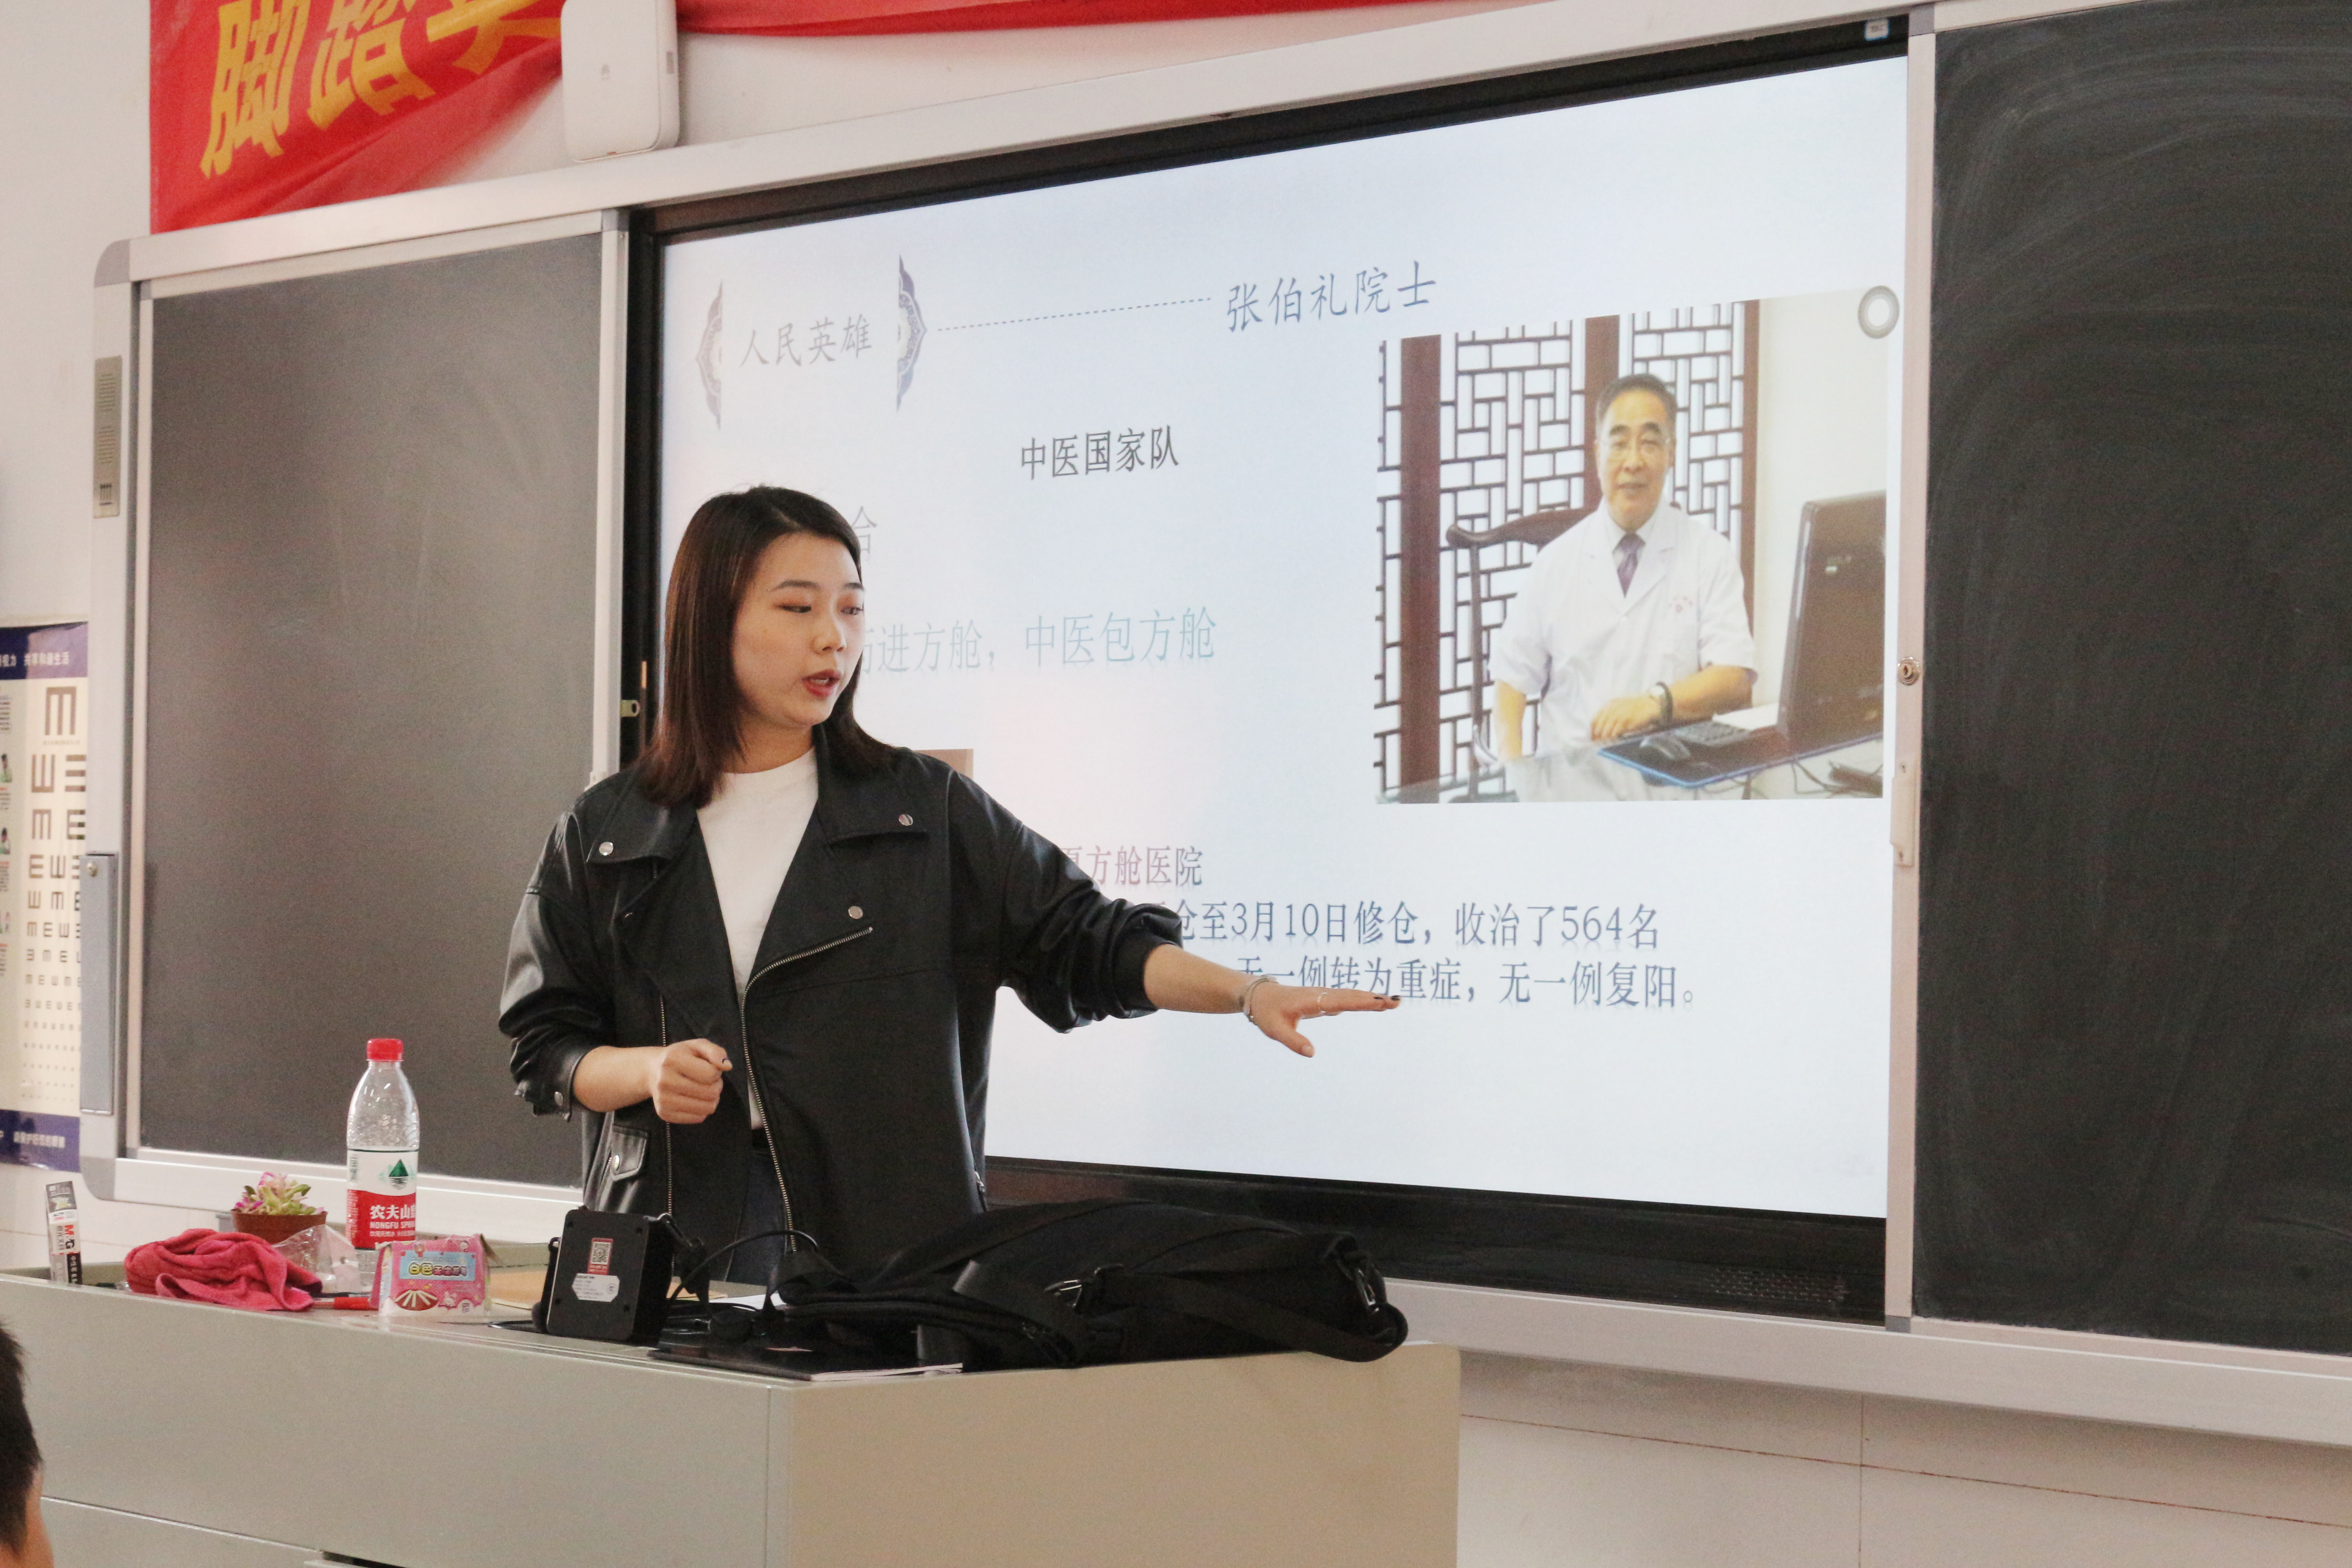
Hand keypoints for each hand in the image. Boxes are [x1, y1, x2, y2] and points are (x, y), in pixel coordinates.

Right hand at [646, 1038, 731, 1123]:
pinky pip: (698, 1118)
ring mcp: (663, 1099)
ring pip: (707, 1108)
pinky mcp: (664, 1113)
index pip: (711, 1074)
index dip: (716, 1071)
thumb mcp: (698, 1046)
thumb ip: (716, 1052)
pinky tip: (694, 1099)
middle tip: (708, 1081)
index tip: (709, 1068)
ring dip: (712, 1099)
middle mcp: (665, 1080)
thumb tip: (727, 1066)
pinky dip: (702, 1109)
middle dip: (716, 1086)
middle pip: (711, 1093)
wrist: (652, 1071)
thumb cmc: (681, 1057)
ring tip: (703, 1089)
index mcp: (673, 1059)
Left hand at [1243, 983, 1400, 1057]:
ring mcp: (1323, 996)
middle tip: (1398, 1002)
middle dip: (1375, 998)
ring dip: (1371, 997)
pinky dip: (1361, 999)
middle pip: (1352, 996)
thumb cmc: (1267, 1013)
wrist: (1259, 995)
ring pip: (1351, 996)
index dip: (1362, 1002)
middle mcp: (1321, 995)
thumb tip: (1312, 1053)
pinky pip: (1346, 998)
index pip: (1341, 1001)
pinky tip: (1373, 1002)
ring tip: (1393, 1002)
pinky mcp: (1323, 999)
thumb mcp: (1275, 1030)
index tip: (1381, 1002)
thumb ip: (1294, 1041)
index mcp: (1312, 1001)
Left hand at [1590, 692, 1665, 740]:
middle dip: (1598, 735)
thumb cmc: (1634, 709)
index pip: (1595, 719)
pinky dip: (1614, 736)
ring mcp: (1620, 713)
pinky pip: (1617, 730)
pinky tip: (1613, 740)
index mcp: (1609, 705)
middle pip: (1600, 725)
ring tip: (1604, 743)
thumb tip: (1599, 732)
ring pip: (1607, 728)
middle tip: (1598, 743)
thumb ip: (1610, 716)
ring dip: (1605, 737)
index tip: (1592, 739)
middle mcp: (1612, 708)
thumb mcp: (1620, 707)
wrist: (1650, 705)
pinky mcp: (1627, 719)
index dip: (1592, 730)